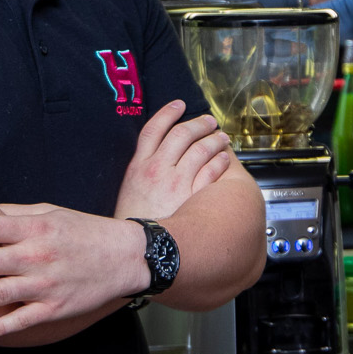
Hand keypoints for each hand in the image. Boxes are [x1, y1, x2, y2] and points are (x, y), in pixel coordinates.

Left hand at [0, 207, 147, 339]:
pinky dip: (2, 326)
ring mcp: (47, 283)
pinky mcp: (56, 307)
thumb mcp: (51, 213)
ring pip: (1, 293)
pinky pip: (24, 319)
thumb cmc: (82, 231)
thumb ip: (16, 214)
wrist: (125, 257)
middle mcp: (39, 255)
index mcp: (36, 228)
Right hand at [114, 98, 232, 221]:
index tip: (179, 105)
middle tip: (209, 121)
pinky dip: (220, 162)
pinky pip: (211, 171)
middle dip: (198, 124)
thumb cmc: (132, 222)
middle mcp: (158, 169)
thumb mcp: (128, 190)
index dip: (168, 113)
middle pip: (181, 134)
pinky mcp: (193, 197)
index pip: (154, 129)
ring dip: (214, 140)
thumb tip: (155, 157)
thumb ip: (141, 171)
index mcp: (139, 165)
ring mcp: (176, 182)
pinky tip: (224, 159)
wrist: (140, 248)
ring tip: (222, 138)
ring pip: (200, 149)